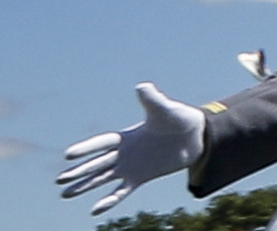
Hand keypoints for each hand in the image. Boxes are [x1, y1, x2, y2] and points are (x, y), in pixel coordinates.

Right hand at [54, 88, 204, 215]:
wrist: (196, 136)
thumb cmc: (179, 118)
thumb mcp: (165, 109)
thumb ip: (152, 100)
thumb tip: (142, 86)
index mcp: (127, 136)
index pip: (102, 143)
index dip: (87, 149)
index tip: (68, 155)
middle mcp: (124, 153)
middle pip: (97, 163)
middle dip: (79, 171)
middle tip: (59, 180)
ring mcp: (131, 167)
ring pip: (102, 178)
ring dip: (85, 186)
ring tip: (65, 195)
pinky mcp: (140, 178)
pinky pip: (121, 192)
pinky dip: (109, 201)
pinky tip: (94, 210)